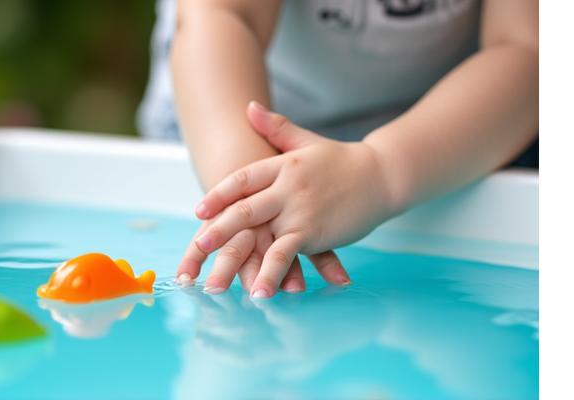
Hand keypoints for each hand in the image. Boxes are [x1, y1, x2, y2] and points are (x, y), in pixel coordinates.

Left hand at [192, 102, 395, 297]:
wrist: (383, 175)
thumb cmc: (342, 160)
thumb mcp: (306, 141)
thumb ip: (275, 128)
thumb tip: (247, 107)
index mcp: (282, 165)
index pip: (242, 179)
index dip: (218, 194)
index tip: (199, 210)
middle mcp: (287, 188)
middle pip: (244, 208)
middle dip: (218, 229)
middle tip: (196, 248)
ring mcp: (300, 212)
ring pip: (262, 237)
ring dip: (238, 261)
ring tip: (217, 284)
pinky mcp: (315, 233)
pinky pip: (288, 255)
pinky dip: (273, 273)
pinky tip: (261, 291)